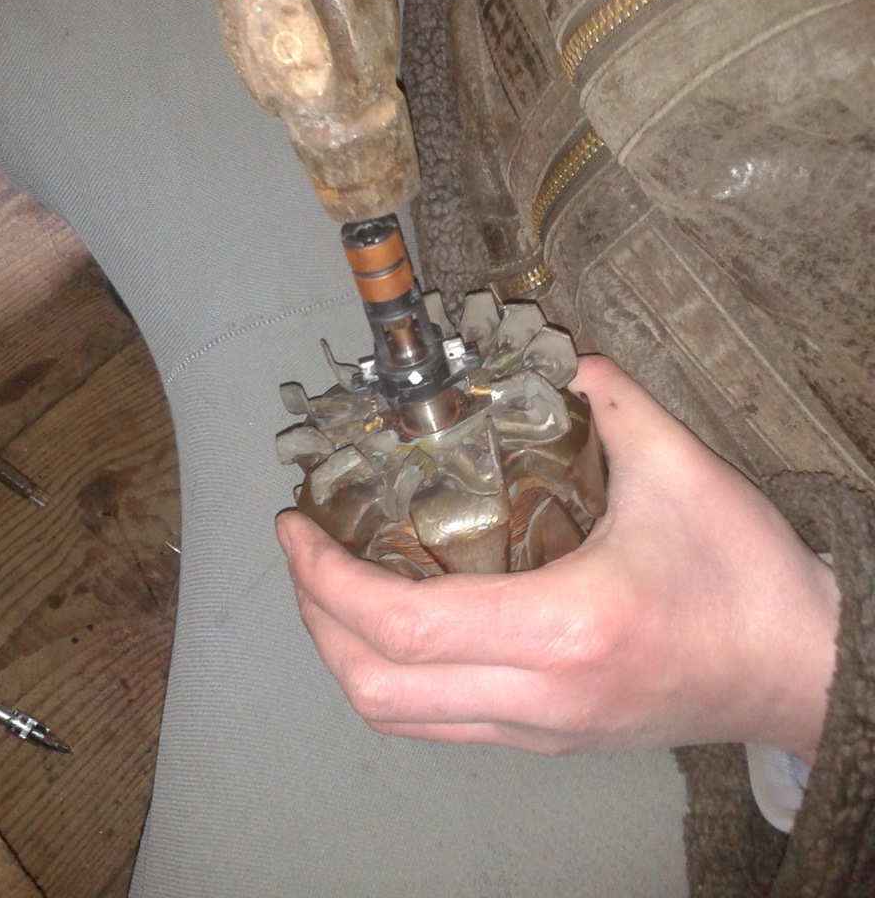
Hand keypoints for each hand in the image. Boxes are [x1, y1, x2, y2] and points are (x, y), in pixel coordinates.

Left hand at [277, 355, 839, 764]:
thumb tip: (565, 361)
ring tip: (334, 585)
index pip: (403, 624)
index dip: (326, 576)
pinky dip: (395, 676)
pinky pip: (441, 724)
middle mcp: (540, 695)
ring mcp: (541, 729)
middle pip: (378, 688)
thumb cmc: (750, 580)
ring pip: (403, 720)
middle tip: (304, 552)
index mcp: (564, 626)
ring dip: (347, 653)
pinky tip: (399, 621)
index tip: (297, 527)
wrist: (802, 668)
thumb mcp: (684, 467)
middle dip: (315, 618)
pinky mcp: (550, 738)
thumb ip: (612, 400)